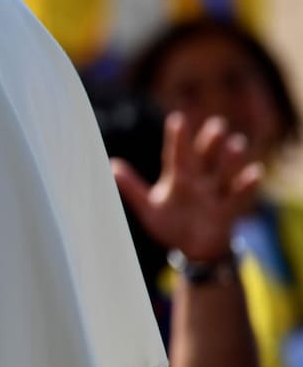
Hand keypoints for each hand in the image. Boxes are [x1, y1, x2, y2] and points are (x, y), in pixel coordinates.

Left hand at [113, 112, 262, 261]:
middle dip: (211, 142)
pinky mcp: (228, 211)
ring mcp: (215, 195)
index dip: (177, 138)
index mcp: (179, 178)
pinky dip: (246, 185)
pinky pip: (239, 197)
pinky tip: (254, 172)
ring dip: (230, 160)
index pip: (177, 155)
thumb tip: (112, 166)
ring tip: (236, 143)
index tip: (178, 118)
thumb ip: (132, 188)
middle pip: (205, 159)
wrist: (195, 248)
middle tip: (217, 124)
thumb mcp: (148, 208)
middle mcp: (199, 181)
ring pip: (223, 173)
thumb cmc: (171, 224)